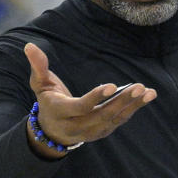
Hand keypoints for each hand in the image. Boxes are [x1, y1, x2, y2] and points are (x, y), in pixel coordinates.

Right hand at [24, 42, 156, 157]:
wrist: (52, 131)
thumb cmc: (48, 100)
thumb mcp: (40, 84)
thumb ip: (38, 66)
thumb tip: (30, 46)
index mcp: (61, 112)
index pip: (80, 107)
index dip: (95, 97)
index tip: (112, 85)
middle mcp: (77, 126)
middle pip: (102, 115)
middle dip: (121, 101)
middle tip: (139, 86)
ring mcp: (92, 131)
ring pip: (114, 119)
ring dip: (132, 105)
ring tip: (148, 92)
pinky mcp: (103, 131)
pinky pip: (120, 120)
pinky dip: (134, 109)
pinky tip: (147, 96)